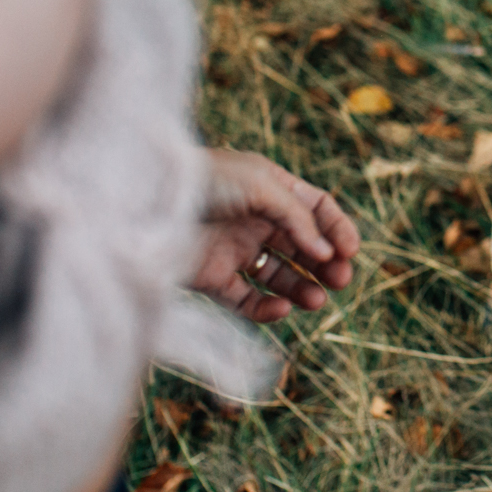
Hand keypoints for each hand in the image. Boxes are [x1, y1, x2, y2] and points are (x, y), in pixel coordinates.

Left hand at [191, 149, 359, 322]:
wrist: (141, 206)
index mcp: (268, 187)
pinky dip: (267, 309)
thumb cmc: (202, 182)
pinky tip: (282, 308)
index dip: (336, 229)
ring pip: (280, 276)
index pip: (315, 208)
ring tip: (317, 301)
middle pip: (303, 245)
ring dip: (302, 288)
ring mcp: (234, 249)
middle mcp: (254, 219)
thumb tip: (325, 252)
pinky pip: (248, 300)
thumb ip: (297, 217)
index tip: (350, 251)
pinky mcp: (213, 279)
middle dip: (326, 263)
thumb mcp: (259, 186)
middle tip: (340, 280)